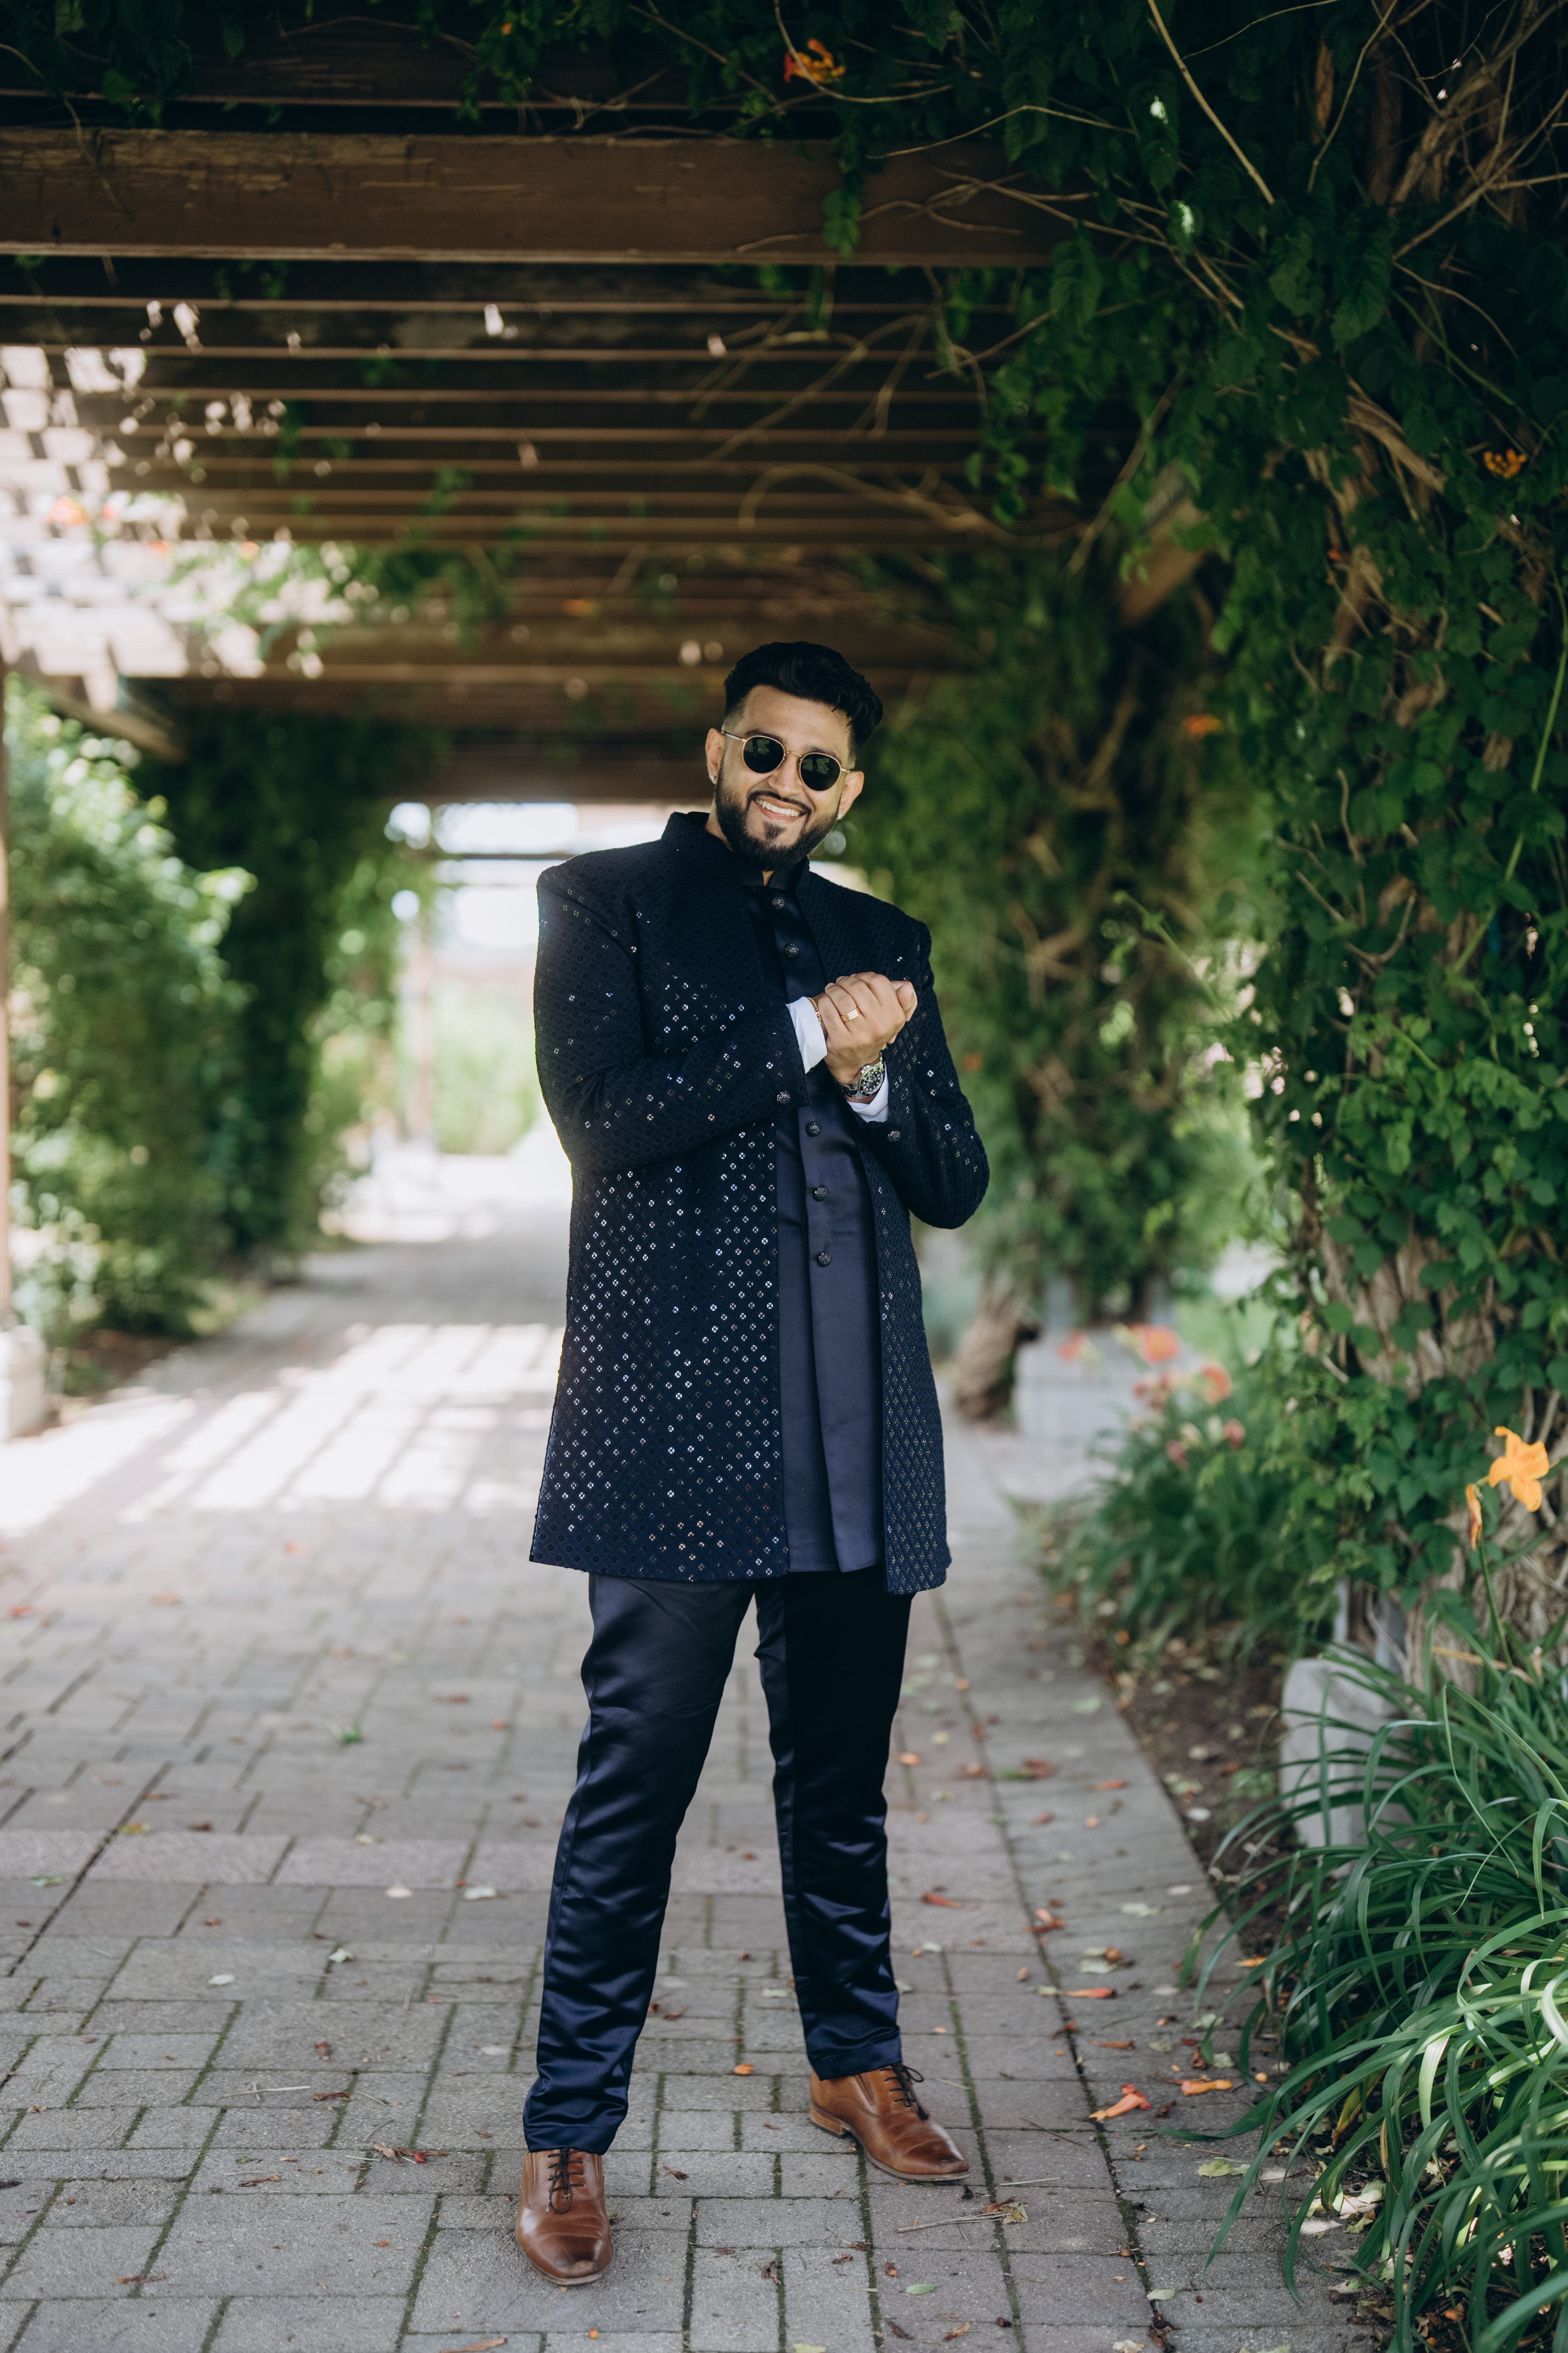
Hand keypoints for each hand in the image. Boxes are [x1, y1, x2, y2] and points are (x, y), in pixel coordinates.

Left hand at [813, 970, 917, 1087]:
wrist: (856, 1063)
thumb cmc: (872, 1034)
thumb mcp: (893, 1018)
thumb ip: (903, 1000)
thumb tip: (907, 988)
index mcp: (894, 1016)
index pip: (879, 982)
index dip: (865, 976)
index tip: (858, 980)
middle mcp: (879, 1025)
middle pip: (858, 987)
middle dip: (846, 981)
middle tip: (840, 983)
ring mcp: (860, 1034)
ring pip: (842, 998)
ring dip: (833, 989)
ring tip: (831, 990)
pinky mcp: (841, 1040)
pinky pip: (829, 1011)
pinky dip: (825, 1002)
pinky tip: (826, 1002)